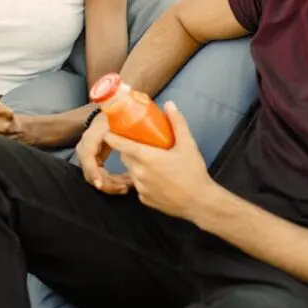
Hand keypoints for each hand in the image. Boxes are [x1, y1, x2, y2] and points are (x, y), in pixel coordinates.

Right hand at [76, 112, 132, 194]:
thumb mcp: (120, 123)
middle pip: (89, 171)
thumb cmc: (118, 116)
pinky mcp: (92, 158)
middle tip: (123, 188)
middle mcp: (85, 146)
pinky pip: (97, 174)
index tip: (101, 184)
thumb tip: (130, 148)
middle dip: (106, 184)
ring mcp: (86, 153)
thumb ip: (123, 134)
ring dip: (109, 185)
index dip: (94, 173)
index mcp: (91, 138)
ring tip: (125, 187)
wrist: (111, 109)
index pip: (88, 158)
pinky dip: (108, 181)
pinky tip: (122, 184)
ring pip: (93, 176)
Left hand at [103, 101, 215, 220]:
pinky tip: (158, 179)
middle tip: (139, 145)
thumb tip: (169, 105)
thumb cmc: (193, 173)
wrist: (200, 202)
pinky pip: (139, 186)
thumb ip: (177, 123)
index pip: (121, 145)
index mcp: (147, 157)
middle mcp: (139, 173)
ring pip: (132, 172)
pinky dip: (144, 180)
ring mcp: (141, 188)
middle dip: (128, 150)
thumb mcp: (188, 144)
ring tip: (152, 162)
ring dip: (137, 165)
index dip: (112, 138)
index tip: (107, 132)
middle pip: (125, 157)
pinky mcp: (145, 199)